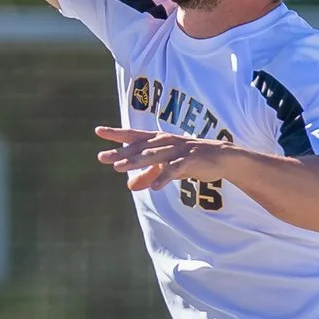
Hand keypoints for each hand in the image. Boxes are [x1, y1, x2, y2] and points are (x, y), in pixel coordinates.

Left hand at [95, 126, 231, 192]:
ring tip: (120, 168)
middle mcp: (166, 142)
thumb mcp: (166, 167)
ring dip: (137, 162)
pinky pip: (175, 170)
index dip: (117, 134)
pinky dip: (164, 178)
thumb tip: (129, 187)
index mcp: (159, 140)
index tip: (98, 131)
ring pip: (154, 156)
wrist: (220, 157)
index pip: (134, 136)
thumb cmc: (190, 159)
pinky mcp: (190, 161)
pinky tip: (153, 188)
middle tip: (102, 157)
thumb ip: (148, 175)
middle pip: (139, 147)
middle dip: (120, 153)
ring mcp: (178, 150)